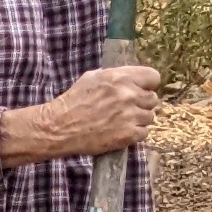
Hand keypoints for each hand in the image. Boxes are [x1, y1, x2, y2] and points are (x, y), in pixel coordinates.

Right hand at [31, 65, 160, 158]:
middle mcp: (128, 95)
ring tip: (120, 122)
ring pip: (149, 117)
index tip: (141, 90)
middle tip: (126, 109)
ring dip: (138, 120)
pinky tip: (119, 132)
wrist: (58, 128)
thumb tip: (131, 77)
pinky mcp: (128, 134)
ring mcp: (130, 116)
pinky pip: (144, 132)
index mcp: (119, 78)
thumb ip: (115, 76)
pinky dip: (134, 133)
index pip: (153, 77)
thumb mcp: (91, 78)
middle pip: (153, 99)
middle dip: (141, 104)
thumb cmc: (72, 102)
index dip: (147, 85)